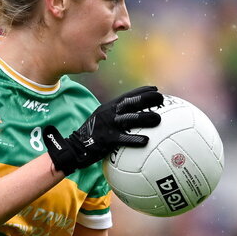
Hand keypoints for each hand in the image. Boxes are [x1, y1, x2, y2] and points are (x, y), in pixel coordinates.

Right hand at [43, 86, 162, 174]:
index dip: (141, 91)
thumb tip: (133, 118)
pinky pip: (123, 139)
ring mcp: (108, 125)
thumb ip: (115, 117)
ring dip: (144, 117)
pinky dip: (135, 139)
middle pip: (130, 103)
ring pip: (129, 119)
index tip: (155, 89)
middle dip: (146, 99)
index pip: (127, 96)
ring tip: (158, 118)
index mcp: (109, 108)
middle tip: (161, 98)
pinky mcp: (106, 139)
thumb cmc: (92, 135)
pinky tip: (146, 141)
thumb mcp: (102, 120)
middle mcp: (109, 113)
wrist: (74, 147)